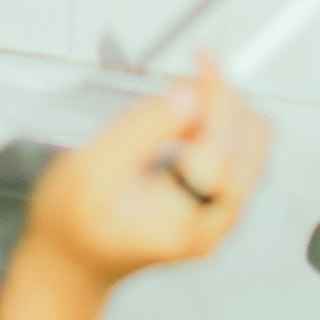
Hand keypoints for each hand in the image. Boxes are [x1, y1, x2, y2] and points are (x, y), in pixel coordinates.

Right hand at [26, 55, 267, 284]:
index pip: (223, 150)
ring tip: (178, 98)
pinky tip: (185, 115)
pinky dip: (217, 123)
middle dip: (222, 101)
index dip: (217, 97)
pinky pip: (236, 152)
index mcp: (187, 222)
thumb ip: (142, 130)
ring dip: (221, 110)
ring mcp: (218, 213)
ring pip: (249, 145)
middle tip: (184, 76)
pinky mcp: (214, 201)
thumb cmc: (73, 222)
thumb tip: (190, 95)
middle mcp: (213, 221)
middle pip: (249, 146)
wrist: (70, 261)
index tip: (201, 59)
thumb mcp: (92, 170)